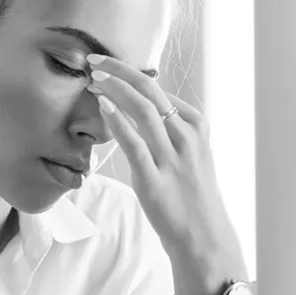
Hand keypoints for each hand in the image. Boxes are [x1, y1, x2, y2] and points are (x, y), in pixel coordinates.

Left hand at [87, 54, 246, 294]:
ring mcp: (172, 157)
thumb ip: (169, 128)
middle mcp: (187, 136)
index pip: (158, 89)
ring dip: (113, 89)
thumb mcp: (190, 152)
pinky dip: (117, 121)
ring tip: (92, 79)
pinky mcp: (155, 179)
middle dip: (119, 69)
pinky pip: (134, 143)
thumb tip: (139, 102)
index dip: (128, 74)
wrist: (203, 235)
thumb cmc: (191, 193)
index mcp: (195, 125)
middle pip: (149, 90)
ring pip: (142, 110)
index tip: (105, 67)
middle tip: (93, 59)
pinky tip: (102, 106)